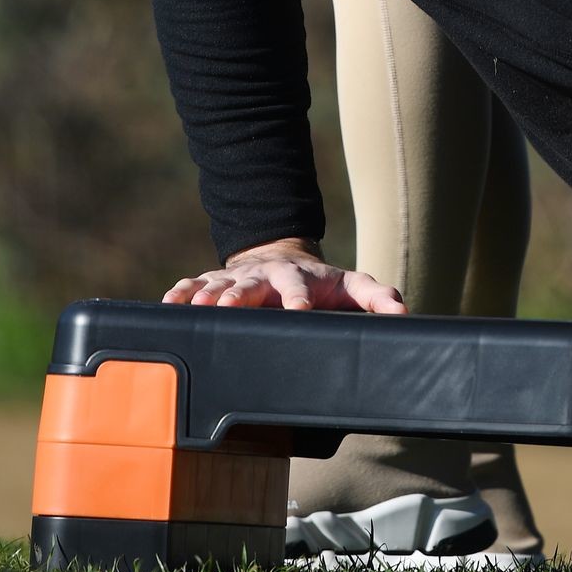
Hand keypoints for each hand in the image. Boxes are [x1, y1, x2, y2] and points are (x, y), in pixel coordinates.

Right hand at [161, 238, 407, 313]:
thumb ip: (377, 297)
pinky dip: (181, 294)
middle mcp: (264, 276)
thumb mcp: (350, 286)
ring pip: (218, 285)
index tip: (299, 311)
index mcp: (297, 278)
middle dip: (240, 297)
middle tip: (230, 309)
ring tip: (195, 310)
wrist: (283, 256)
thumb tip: (404, 315)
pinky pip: (194, 286)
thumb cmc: (320, 282)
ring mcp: (237, 278)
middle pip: (251, 285)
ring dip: (206, 296)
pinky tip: (167, 306)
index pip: (299, 288)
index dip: (299, 299)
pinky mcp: (214, 282)